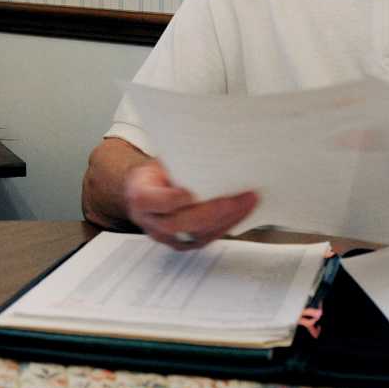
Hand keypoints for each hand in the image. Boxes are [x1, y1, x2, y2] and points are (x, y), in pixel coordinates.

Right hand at [124, 161, 257, 249]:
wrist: (146, 192)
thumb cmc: (155, 174)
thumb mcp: (158, 162)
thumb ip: (176, 162)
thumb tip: (210, 145)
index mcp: (140, 197)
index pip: (152, 202)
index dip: (171, 200)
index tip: (190, 193)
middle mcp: (152, 222)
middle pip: (180, 222)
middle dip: (212, 211)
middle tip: (236, 198)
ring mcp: (168, 236)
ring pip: (199, 234)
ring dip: (227, 218)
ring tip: (248, 200)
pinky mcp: (185, 243)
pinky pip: (208, 238)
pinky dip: (228, 223)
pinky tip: (242, 210)